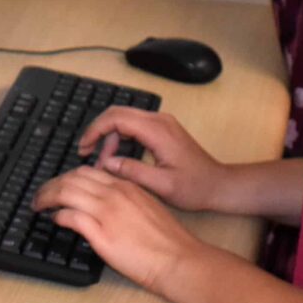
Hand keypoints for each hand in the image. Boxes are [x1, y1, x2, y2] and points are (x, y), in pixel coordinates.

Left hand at [32, 165, 205, 293]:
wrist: (178, 259)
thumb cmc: (168, 240)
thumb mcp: (147, 208)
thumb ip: (126, 201)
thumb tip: (105, 205)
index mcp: (127, 187)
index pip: (87, 172)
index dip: (67, 177)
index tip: (59, 185)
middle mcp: (115, 195)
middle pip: (72, 178)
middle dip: (51, 184)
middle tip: (41, 194)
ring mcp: (107, 213)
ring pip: (66, 193)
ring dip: (47, 197)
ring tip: (39, 204)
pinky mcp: (102, 234)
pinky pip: (71, 217)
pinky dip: (59, 215)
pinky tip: (55, 219)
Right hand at [77, 107, 229, 213]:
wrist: (218, 185)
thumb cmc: (195, 187)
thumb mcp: (162, 185)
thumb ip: (132, 172)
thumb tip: (107, 164)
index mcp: (158, 131)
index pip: (117, 118)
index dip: (95, 130)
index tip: (83, 147)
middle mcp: (159, 121)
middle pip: (118, 115)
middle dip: (98, 132)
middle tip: (85, 153)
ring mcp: (162, 124)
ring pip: (124, 121)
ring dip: (110, 139)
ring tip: (102, 164)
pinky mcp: (162, 131)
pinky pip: (134, 128)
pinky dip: (121, 140)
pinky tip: (117, 160)